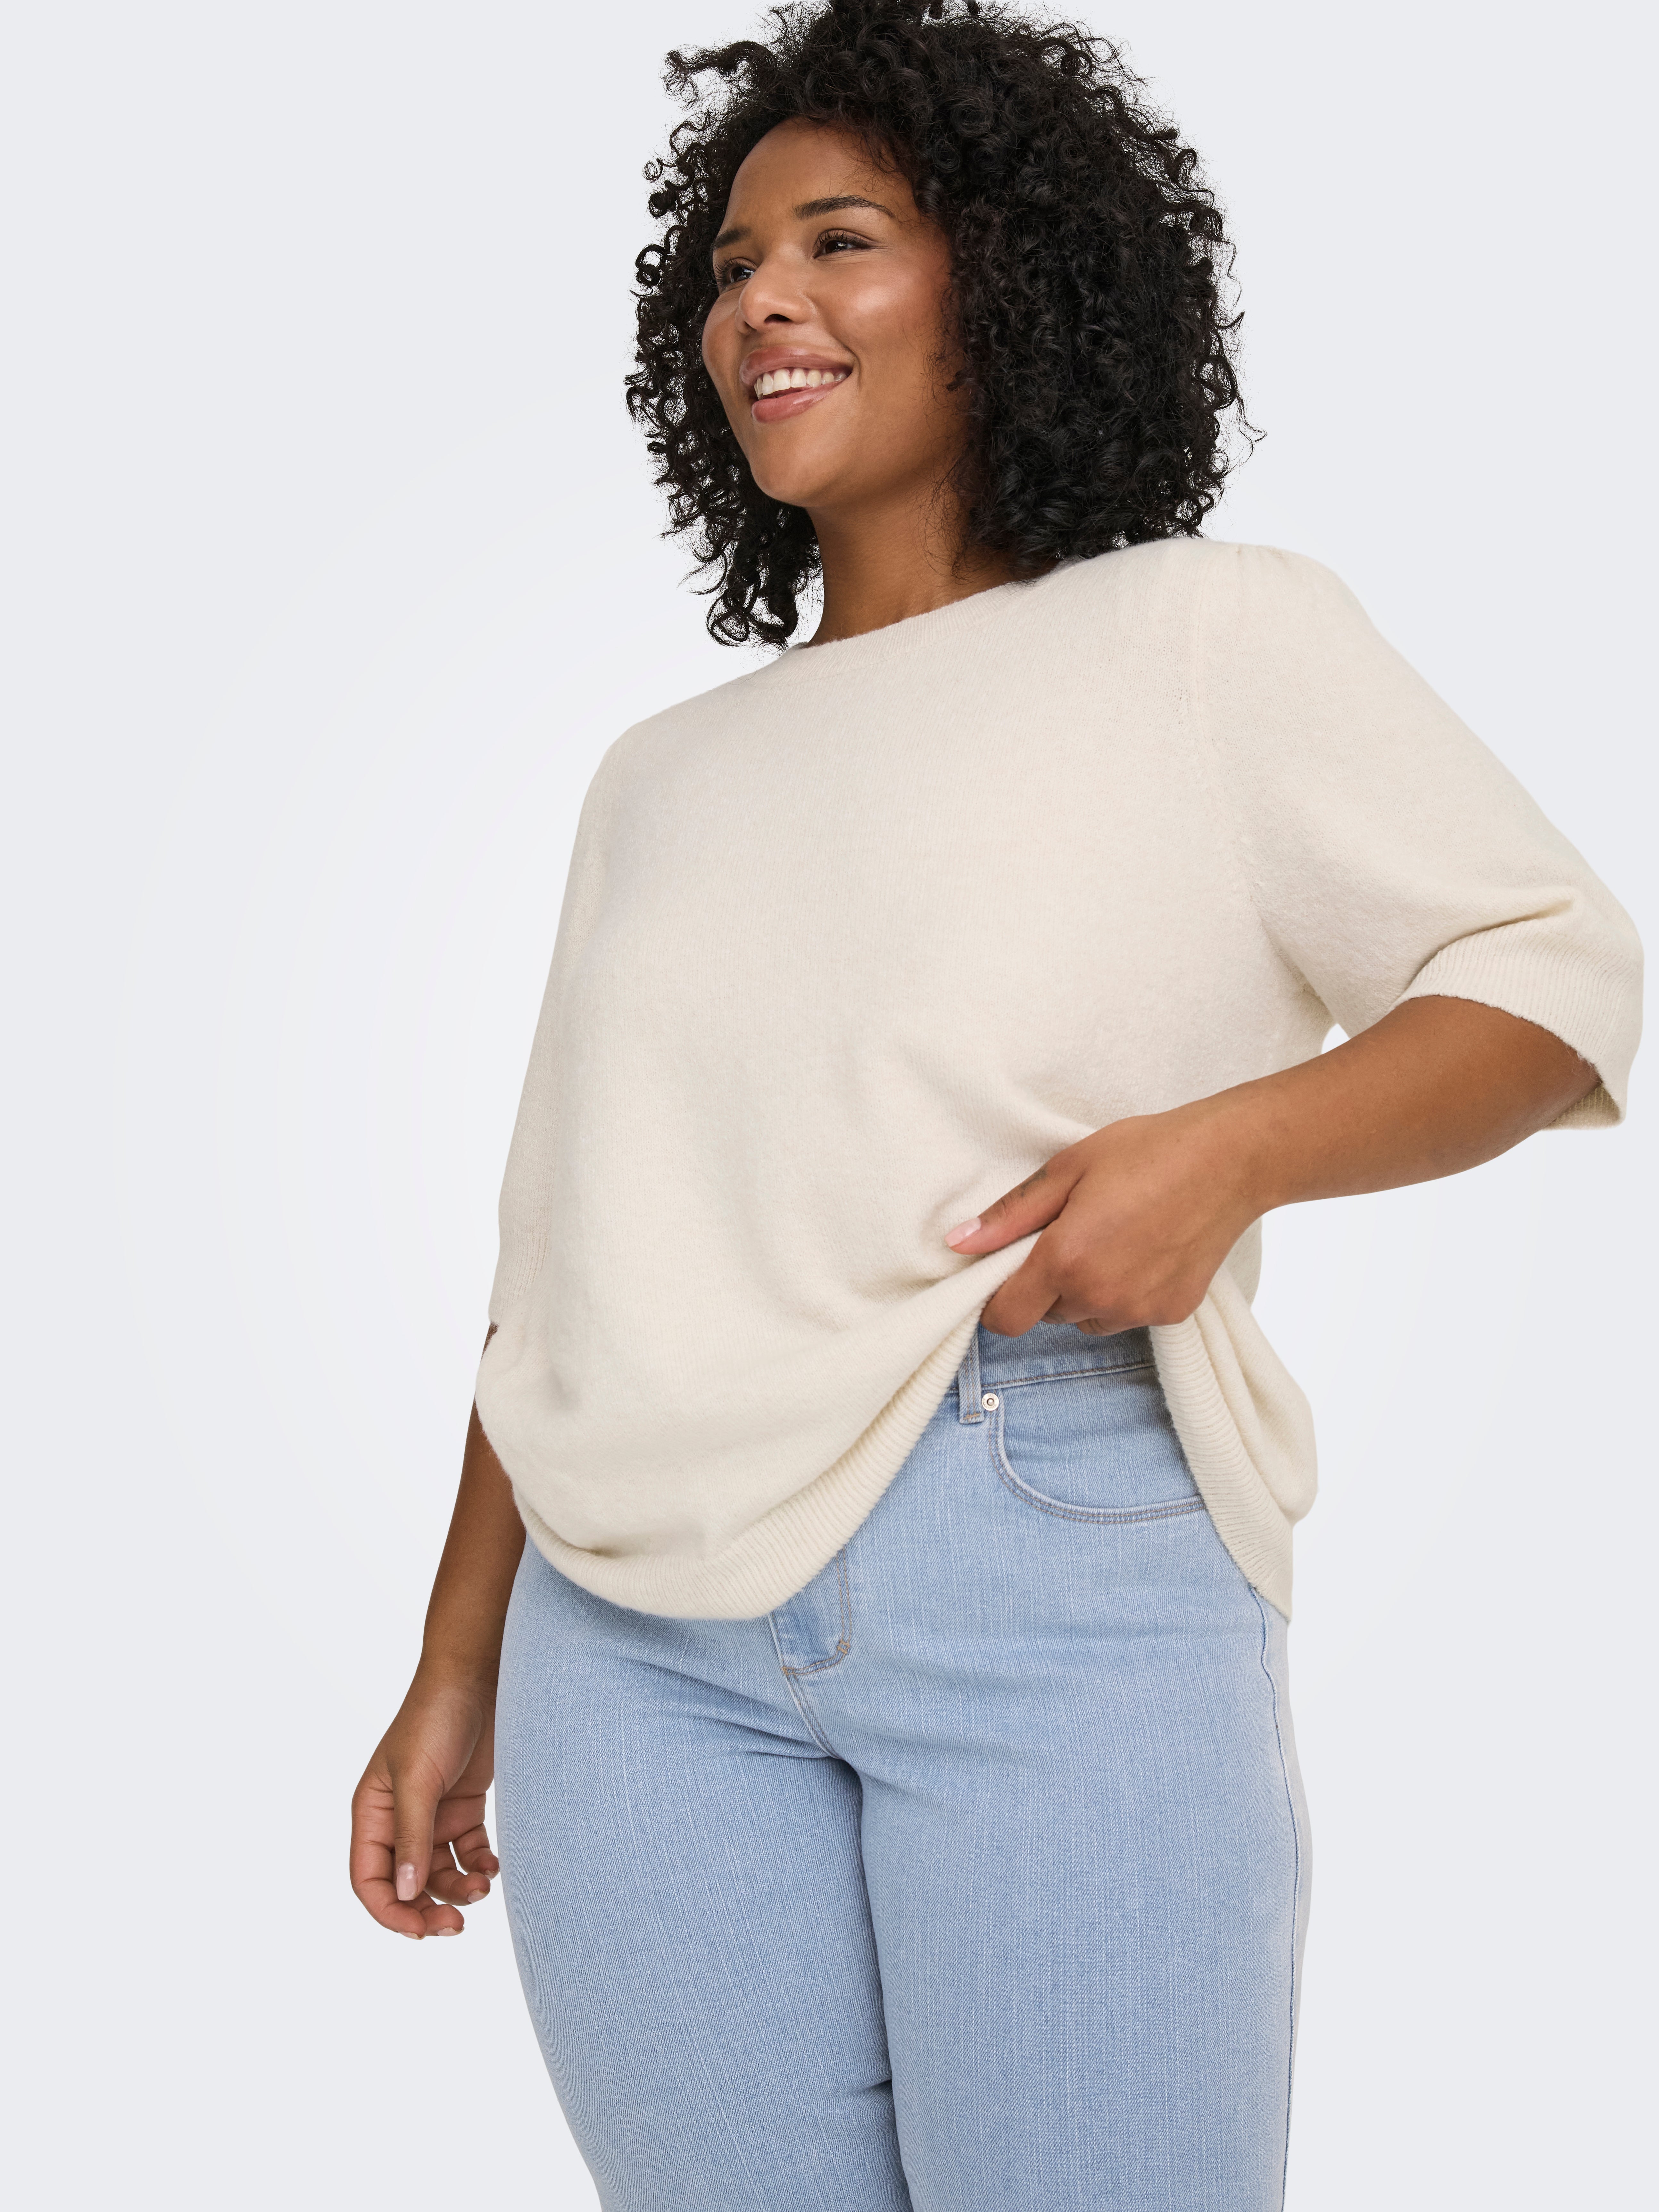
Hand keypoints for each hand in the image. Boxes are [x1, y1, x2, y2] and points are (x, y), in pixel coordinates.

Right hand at [350, 1665, 500, 1939]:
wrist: (477, 1678)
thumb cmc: (435, 1719)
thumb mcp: (418, 1779)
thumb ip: (412, 1837)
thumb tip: (407, 1894)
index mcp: (372, 1814)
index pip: (369, 1880)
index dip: (390, 1911)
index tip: (420, 1930)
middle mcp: (398, 1820)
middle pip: (406, 1885)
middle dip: (428, 1909)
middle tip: (456, 1925)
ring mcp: (432, 1815)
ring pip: (440, 1873)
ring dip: (459, 1888)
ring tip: (482, 1886)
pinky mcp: (463, 1808)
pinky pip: (467, 1852)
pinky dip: (479, 1864)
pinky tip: (493, 1864)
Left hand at [946, 1099, 1260, 1336]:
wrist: (1230, 1160)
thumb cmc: (1147, 1152)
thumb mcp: (1067, 1169)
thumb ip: (1009, 1215)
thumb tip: (959, 1243)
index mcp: (1065, 1260)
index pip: (1006, 1318)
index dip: (997, 1299)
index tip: (1008, 1269)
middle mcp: (1100, 1296)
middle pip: (1046, 1314)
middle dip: (1047, 1283)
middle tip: (1073, 1232)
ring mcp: (1139, 1310)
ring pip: (1087, 1318)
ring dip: (1086, 1291)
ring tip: (1113, 1238)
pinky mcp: (1172, 1314)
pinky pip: (1128, 1315)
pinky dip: (1126, 1292)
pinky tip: (1145, 1249)